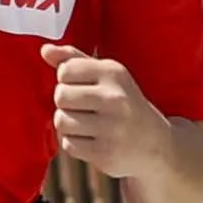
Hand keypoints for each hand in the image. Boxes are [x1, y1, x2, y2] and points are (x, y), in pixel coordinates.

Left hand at [45, 44, 174, 182]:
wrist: (157, 145)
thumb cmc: (123, 104)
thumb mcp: (107, 76)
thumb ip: (74, 60)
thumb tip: (45, 50)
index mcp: (114, 73)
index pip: (66, 69)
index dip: (66, 80)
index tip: (82, 87)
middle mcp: (115, 98)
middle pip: (60, 96)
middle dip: (66, 104)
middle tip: (84, 109)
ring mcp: (112, 127)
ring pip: (61, 121)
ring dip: (69, 125)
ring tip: (88, 125)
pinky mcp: (105, 152)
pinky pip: (68, 144)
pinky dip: (75, 144)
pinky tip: (92, 141)